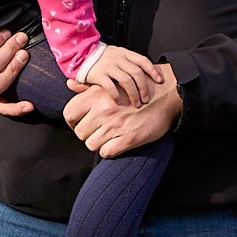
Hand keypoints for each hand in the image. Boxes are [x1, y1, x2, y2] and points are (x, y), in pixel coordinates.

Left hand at [66, 61, 181, 156]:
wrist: (167, 94)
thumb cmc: (139, 88)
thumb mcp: (112, 83)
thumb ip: (88, 87)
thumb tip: (70, 85)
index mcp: (96, 95)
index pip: (69, 113)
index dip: (73, 121)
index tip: (81, 123)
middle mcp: (104, 109)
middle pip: (80, 132)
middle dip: (88, 133)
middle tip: (99, 130)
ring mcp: (116, 125)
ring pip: (91, 144)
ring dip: (98, 142)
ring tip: (109, 136)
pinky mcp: (129, 138)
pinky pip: (106, 152)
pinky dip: (110, 150)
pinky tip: (116, 143)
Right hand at [82, 43, 159, 107]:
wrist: (80, 53)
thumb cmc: (101, 57)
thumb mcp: (117, 54)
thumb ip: (128, 63)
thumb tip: (146, 75)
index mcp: (124, 53)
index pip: (143, 61)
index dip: (153, 71)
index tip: (159, 81)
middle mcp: (118, 59)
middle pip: (137, 73)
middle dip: (144, 88)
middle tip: (146, 99)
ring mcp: (109, 66)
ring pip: (127, 81)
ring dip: (134, 94)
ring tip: (137, 103)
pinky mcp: (99, 75)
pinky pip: (111, 86)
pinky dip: (117, 95)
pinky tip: (119, 102)